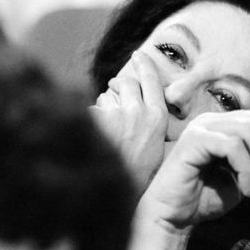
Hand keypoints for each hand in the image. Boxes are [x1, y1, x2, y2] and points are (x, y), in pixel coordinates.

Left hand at [90, 51, 167, 192]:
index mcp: (157, 117)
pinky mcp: (95, 120)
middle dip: (119, 86)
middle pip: (126, 81)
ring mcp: (115, 114)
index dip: (144, 64)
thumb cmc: (139, 175)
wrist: (118, 194)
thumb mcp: (158, 147)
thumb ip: (152, 122)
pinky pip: (91, 109)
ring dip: (105, 104)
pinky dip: (91, 119)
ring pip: (106, 95)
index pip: (151, 79)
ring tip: (109, 128)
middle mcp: (138, 111)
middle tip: (116, 94)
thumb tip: (141, 103)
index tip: (138, 55)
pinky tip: (96, 136)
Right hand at [129, 109, 249, 249]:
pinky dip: (247, 170)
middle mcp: (213, 121)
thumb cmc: (205, 199)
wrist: (173, 217)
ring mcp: (202, 127)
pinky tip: (245, 191)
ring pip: (249, 131)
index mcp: (224, 125)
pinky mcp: (193, 140)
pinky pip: (232, 146)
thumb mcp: (242, 177)